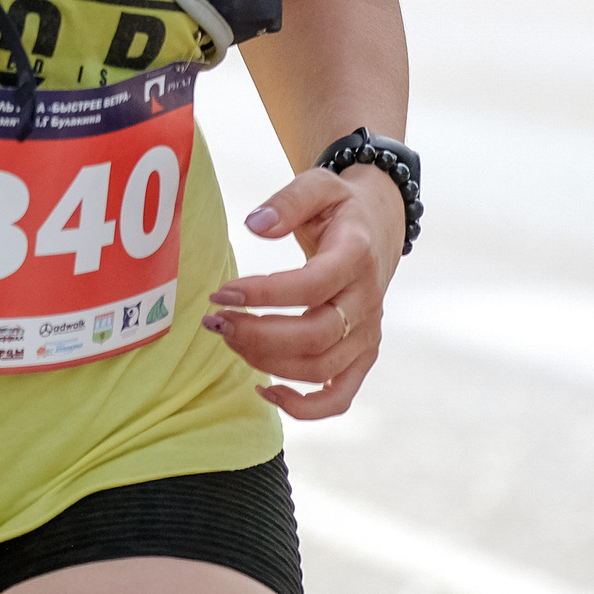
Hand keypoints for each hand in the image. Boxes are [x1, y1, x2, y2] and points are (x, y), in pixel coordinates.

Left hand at [201, 164, 404, 418]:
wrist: (378, 227)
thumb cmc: (339, 207)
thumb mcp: (319, 185)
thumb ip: (287, 201)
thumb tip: (254, 225)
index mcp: (356, 256)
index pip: (311, 285)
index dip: (264, 294)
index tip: (221, 293)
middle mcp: (367, 302)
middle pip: (316, 336)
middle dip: (258, 335)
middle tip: (215, 322)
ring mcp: (367, 335)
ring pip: (320, 369)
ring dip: (267, 362)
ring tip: (227, 337)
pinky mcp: (362, 357)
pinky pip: (339, 397)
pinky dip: (303, 408)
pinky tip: (263, 388)